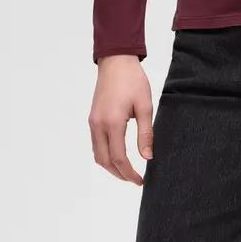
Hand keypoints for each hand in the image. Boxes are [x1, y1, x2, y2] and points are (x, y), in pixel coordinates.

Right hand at [88, 55, 154, 184]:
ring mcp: (93, 122)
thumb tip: (148, 157)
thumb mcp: (145, 105)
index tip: (141, 180)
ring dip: (110, 166)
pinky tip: (117, 154)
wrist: (116, 61)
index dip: (129, 173)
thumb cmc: (133, 80)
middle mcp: (98, 125)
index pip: (119, 158)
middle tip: (134, 180)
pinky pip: (96, 144)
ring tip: (126, 170)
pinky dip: (105, 154)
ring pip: (98, 154)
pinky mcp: (92, 118)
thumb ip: (145, 133)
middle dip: (119, 174)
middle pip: (105, 161)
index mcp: (112, 123)